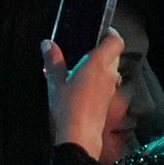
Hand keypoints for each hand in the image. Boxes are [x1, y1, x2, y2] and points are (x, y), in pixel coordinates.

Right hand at [44, 30, 124, 159]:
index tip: (99, 30)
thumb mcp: (55, 80)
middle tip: (82, 47)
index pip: (116, 41)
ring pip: (110, 67)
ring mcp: (111, 87)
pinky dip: (97, 76)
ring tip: (77, 64)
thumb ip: (53, 60)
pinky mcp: (108, 98)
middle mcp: (110, 73)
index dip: (111, 33)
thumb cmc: (68, 105)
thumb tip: (48, 43)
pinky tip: (79, 81)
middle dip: (101, 48)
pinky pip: (106, 80)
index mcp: (99, 64)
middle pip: (113, 53)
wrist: (80, 134)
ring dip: (98, 63)